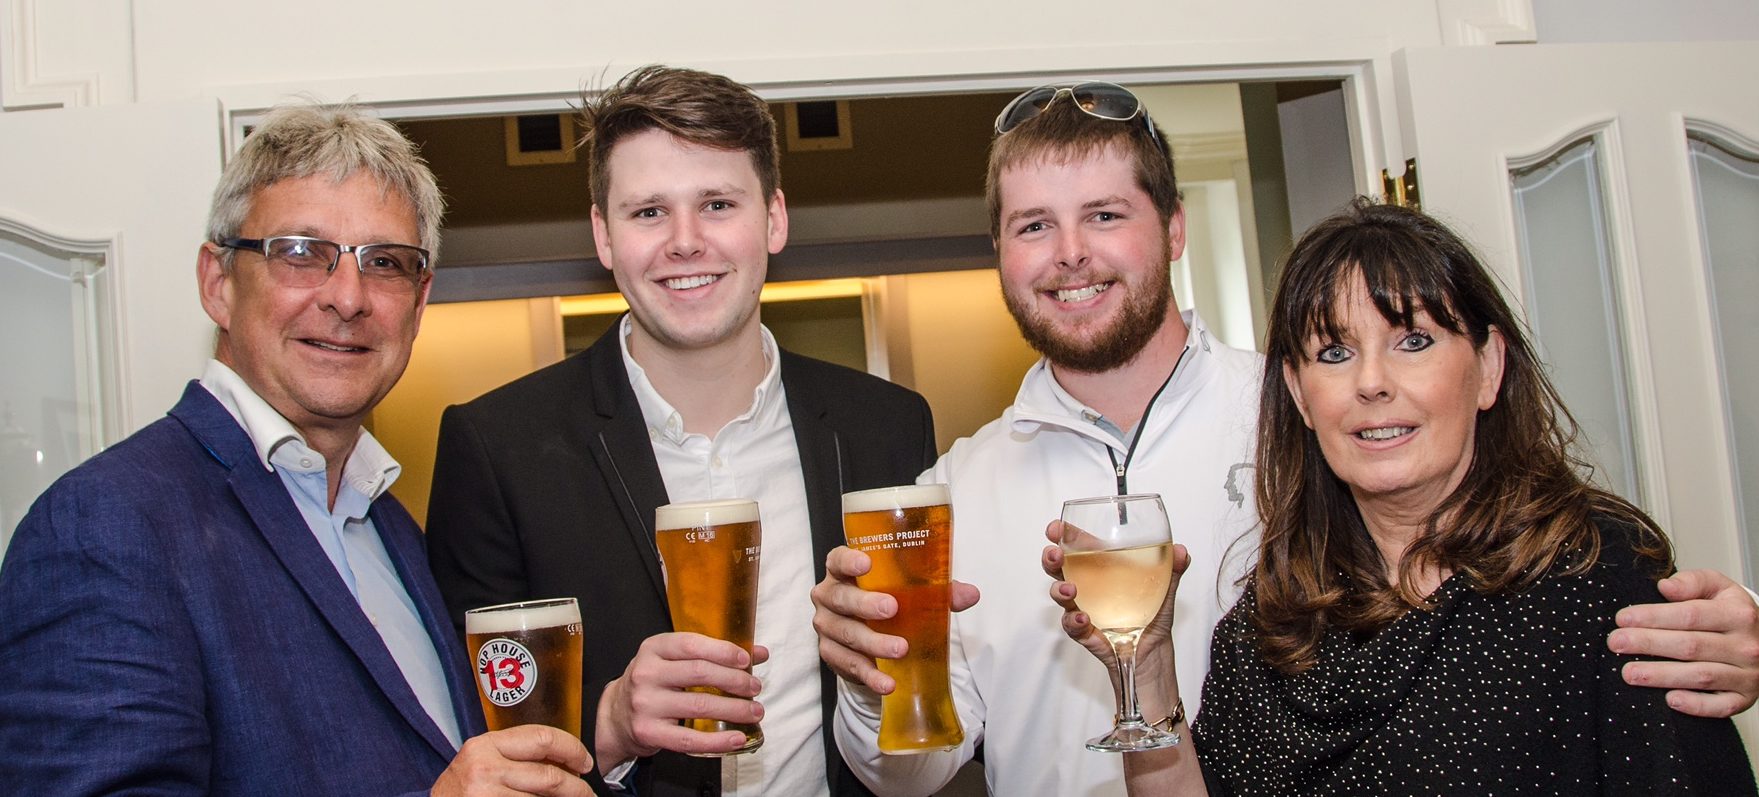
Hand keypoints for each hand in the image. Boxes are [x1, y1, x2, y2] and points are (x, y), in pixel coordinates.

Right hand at [431, 724, 591, 795]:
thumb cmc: (458, 792)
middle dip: (576, 786)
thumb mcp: (480, 762)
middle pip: (549, 775)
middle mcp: (485, 768)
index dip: (571, 749)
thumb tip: (563, 760)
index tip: (584, 761)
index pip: (542, 737)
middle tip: (586, 791)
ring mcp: (486, 795)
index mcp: (485, 746)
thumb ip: (514, 755)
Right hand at [593, 632, 768, 771]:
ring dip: (735, 709)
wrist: (616, 716)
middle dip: (735, 680)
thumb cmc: (654, 684)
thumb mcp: (673, 660)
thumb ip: (712, 654)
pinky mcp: (648, 732)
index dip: (723, 651)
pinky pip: (689, 738)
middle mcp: (646, 673)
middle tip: (755, 687)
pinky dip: (718, 740)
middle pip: (699, 673)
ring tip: (755, 710)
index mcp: (654, 649)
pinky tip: (737, 738)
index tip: (747, 660)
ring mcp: (645, 704)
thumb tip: (759, 653)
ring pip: (699, 705)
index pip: (692, 645)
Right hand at [810, 545, 978, 694]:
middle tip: (891, 610)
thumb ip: (937, 590)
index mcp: (843, 571)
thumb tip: (970, 594)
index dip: (849, 560)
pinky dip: (870, 675)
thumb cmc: (886, 598)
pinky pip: (848, 665)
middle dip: (865, 604)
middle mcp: (829, 595)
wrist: (866, 632)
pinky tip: (887, 682)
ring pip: (846, 634)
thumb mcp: (908, 589)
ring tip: (900, 649)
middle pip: (840, 598)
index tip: (866, 563)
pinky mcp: (831, 653)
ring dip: (873, 643)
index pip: (838, 560)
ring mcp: (827, 626)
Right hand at [1042, 520, 1189, 674]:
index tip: (1056, 528)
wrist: (1152, 651)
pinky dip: (1074, 620)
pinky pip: (1071, 624)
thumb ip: (1172, 568)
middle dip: (1051, 558)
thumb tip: (1181, 551)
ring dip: (1059, 590)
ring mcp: (1082, 607)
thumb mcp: (1164, 588)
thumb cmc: (1151, 615)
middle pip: (1058, 567)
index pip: (1077, 546)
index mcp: (1101, 568)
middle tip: (1055, 554)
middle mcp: (1086, 585)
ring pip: (1059, 595)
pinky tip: (1084, 618)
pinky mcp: (1083, 631)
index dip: (1063, 535)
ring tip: (1069, 590)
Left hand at [1611, 568, 1758, 716]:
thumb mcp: (1720, 587)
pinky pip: (1721, 706)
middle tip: (1616, 643)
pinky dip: (1696, 705)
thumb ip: (1693, 582)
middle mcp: (1746, 646)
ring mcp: (1748, 675)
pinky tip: (1669, 699)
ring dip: (1662, 675)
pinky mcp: (1745, 698)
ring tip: (1629, 673)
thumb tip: (1666, 586)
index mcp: (1739, 615)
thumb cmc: (1732, 613)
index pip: (1691, 615)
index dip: (1654, 616)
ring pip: (1701, 676)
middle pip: (1691, 646)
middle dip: (1649, 644)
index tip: (1623, 618)